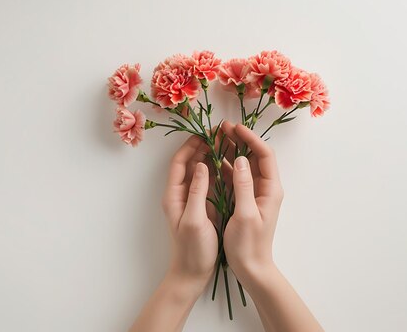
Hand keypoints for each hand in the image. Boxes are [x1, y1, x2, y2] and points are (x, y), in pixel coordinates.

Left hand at [162, 135, 218, 288]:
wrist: (192, 274)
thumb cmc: (192, 250)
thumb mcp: (195, 220)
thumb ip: (197, 192)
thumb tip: (202, 164)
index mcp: (174, 195)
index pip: (179, 162)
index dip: (191, 145)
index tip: (206, 133)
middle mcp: (181, 194)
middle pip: (190, 163)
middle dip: (203, 146)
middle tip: (220, 134)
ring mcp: (193, 200)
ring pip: (201, 171)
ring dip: (212, 156)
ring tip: (228, 143)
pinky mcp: (204, 207)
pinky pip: (210, 183)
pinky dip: (218, 171)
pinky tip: (231, 165)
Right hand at [221, 123, 283, 282]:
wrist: (252, 268)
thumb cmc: (249, 245)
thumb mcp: (245, 214)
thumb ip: (243, 185)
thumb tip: (239, 159)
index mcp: (270, 189)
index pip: (264, 155)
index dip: (250, 138)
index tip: (233, 128)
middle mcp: (266, 188)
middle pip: (255, 156)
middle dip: (239, 140)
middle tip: (221, 128)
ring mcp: (256, 194)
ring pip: (245, 165)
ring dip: (231, 151)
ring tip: (215, 139)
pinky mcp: (246, 200)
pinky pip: (237, 177)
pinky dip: (225, 166)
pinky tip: (212, 160)